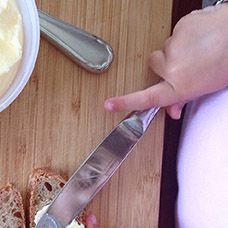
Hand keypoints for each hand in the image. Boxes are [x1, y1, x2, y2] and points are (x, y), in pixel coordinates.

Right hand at [104, 3, 227, 118]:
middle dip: (167, 64)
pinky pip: (177, 31)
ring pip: (167, 47)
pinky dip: (187, 33)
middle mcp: (172, 68)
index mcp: (179, 86)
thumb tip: (173, 111)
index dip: (125, 103)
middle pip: (155, 65)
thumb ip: (184, 98)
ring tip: (199, 47)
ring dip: (178, 48)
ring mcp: (174, 45)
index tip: (109, 105)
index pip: (146, 98)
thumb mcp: (207, 88)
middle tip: (187, 63)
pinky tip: (201, 35)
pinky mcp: (181, 26)